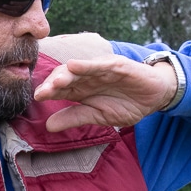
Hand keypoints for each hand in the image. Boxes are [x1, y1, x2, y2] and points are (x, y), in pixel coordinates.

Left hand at [33, 56, 177, 132]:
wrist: (154, 97)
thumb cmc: (125, 104)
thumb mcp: (98, 116)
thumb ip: (74, 117)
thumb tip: (48, 126)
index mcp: (80, 89)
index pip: (59, 88)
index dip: (48, 92)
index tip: (36, 98)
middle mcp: (87, 77)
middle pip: (65, 76)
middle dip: (53, 84)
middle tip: (43, 92)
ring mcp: (100, 70)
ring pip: (79, 70)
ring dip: (66, 74)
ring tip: (55, 82)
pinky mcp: (117, 66)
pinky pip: (100, 64)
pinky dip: (87, 65)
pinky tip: (75, 66)